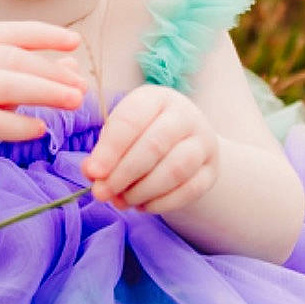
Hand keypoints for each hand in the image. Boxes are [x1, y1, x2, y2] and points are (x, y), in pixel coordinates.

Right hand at [0, 20, 85, 171]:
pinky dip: (20, 125)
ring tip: (75, 102)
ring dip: (44, 92)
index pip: (8, 32)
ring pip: (3, 86)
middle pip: (11, 59)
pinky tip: (42, 128)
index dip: (43, 34)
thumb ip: (32, 73)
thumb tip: (73, 66)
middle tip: (82, 87)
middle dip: (51, 71)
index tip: (75, 41)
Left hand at [83, 85, 219, 214]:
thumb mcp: (121, 133)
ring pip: (175, 170)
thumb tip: (93, 174)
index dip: (110, 149)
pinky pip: (190, 190)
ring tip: (122, 201)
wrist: (183, 142)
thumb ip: (104, 152)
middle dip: (123, 174)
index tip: (93, 172)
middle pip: (154, 145)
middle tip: (102, 193)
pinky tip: (143, 206)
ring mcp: (204, 142)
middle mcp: (185, 115)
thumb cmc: (143, 134)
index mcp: (157, 98)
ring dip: (142, 191)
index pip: (132, 120)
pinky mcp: (212, 169)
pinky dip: (162, 203)